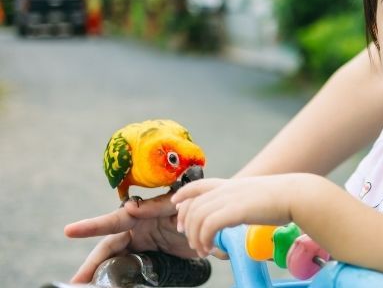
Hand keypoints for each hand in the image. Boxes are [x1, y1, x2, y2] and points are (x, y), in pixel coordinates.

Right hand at [64, 193, 194, 282]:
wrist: (211, 221)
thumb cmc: (195, 205)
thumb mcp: (177, 203)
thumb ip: (157, 205)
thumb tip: (132, 208)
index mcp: (140, 213)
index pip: (112, 221)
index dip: (92, 226)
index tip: (70, 231)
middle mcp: (136, 228)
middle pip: (108, 247)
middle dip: (91, 264)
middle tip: (75, 282)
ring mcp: (141, 243)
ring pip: (115, 259)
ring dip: (101, 273)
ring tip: (83, 286)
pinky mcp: (148, 255)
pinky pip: (128, 266)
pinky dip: (117, 276)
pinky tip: (106, 284)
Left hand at [172, 175, 309, 257]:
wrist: (297, 195)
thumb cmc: (283, 199)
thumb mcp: (257, 196)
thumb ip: (244, 202)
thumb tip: (242, 215)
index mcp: (232, 184)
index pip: (199, 185)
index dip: (183, 195)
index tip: (177, 206)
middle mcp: (228, 189)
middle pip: (193, 204)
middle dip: (186, 223)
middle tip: (189, 239)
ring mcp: (231, 198)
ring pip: (198, 216)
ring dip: (195, 237)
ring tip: (202, 250)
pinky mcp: (236, 210)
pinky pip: (208, 225)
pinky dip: (204, 239)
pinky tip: (210, 248)